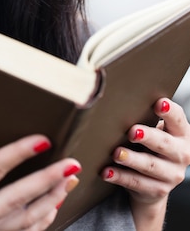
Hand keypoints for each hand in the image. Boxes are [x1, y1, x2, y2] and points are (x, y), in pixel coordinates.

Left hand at [102, 98, 189, 228]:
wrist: (156, 182)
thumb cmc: (152, 145)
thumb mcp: (156, 130)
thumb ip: (145, 117)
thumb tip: (119, 98)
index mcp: (181, 134)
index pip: (178, 120)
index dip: (169, 112)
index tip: (158, 103)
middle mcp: (181, 154)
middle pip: (164, 144)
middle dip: (148, 137)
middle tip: (131, 131)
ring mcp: (171, 175)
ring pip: (150, 165)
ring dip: (132, 159)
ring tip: (116, 153)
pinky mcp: (158, 190)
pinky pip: (137, 183)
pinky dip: (120, 177)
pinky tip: (107, 172)